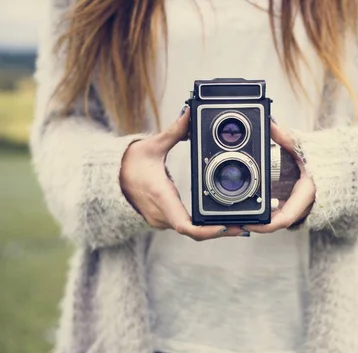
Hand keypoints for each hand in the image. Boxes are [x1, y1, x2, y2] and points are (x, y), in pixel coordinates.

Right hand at [120, 106, 243, 240]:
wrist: (109, 179)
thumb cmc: (128, 164)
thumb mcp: (152, 146)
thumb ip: (174, 131)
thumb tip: (188, 113)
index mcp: (162, 198)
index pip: (186, 226)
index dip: (208, 230)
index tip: (227, 227)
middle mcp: (163, 215)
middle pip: (197, 232)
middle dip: (224, 230)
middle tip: (248, 226)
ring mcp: (162, 220)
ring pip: (194, 232)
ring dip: (217, 230)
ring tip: (244, 224)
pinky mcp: (164, 220)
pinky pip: (188, 227)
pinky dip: (207, 226)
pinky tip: (225, 221)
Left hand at [243, 121, 315, 233]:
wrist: (344, 167)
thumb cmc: (326, 159)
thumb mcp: (304, 147)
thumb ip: (284, 136)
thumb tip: (269, 123)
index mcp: (306, 194)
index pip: (284, 218)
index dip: (265, 224)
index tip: (248, 222)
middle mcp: (304, 207)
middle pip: (276, 224)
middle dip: (256, 224)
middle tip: (235, 222)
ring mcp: (301, 210)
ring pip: (278, 221)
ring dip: (260, 222)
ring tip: (238, 218)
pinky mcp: (298, 208)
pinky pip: (281, 216)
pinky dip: (267, 216)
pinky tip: (253, 212)